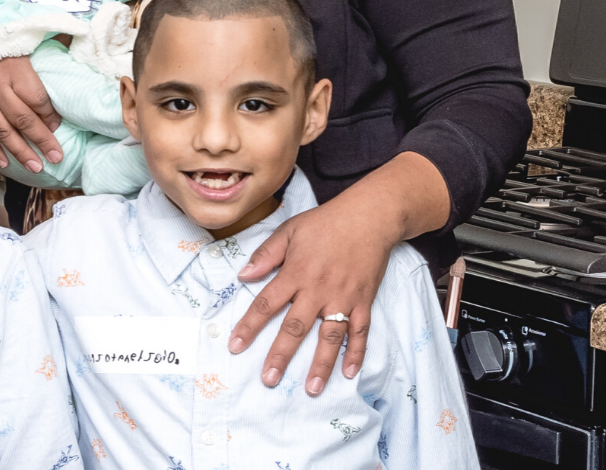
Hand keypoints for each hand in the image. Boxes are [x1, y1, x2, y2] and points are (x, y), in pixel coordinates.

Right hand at [0, 56, 62, 171]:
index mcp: (13, 69)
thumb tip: (63, 77)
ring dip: (20, 152)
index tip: (59, 126)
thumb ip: (42, 62)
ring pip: (2, 131)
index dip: (51, 116)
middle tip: (55, 157)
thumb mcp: (22, 45)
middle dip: (41, 141)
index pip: (37, 98)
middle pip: (22, 119)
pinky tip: (4, 162)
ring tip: (35, 166)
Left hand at [228, 192, 393, 394]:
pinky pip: (361, 332)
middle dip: (281, 355)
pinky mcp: (364, 302)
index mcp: (295, 273)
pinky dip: (356, 353)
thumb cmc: (324, 223)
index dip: (249, 326)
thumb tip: (242, 275)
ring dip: (321, 364)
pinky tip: (349, 373)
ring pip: (330, 337)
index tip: (236, 346)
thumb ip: (265, 255)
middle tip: (269, 379)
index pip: (266, 304)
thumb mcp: (288, 231)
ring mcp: (344, 298)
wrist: (369, 217)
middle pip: (296, 327)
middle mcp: (318, 290)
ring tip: (311, 388)